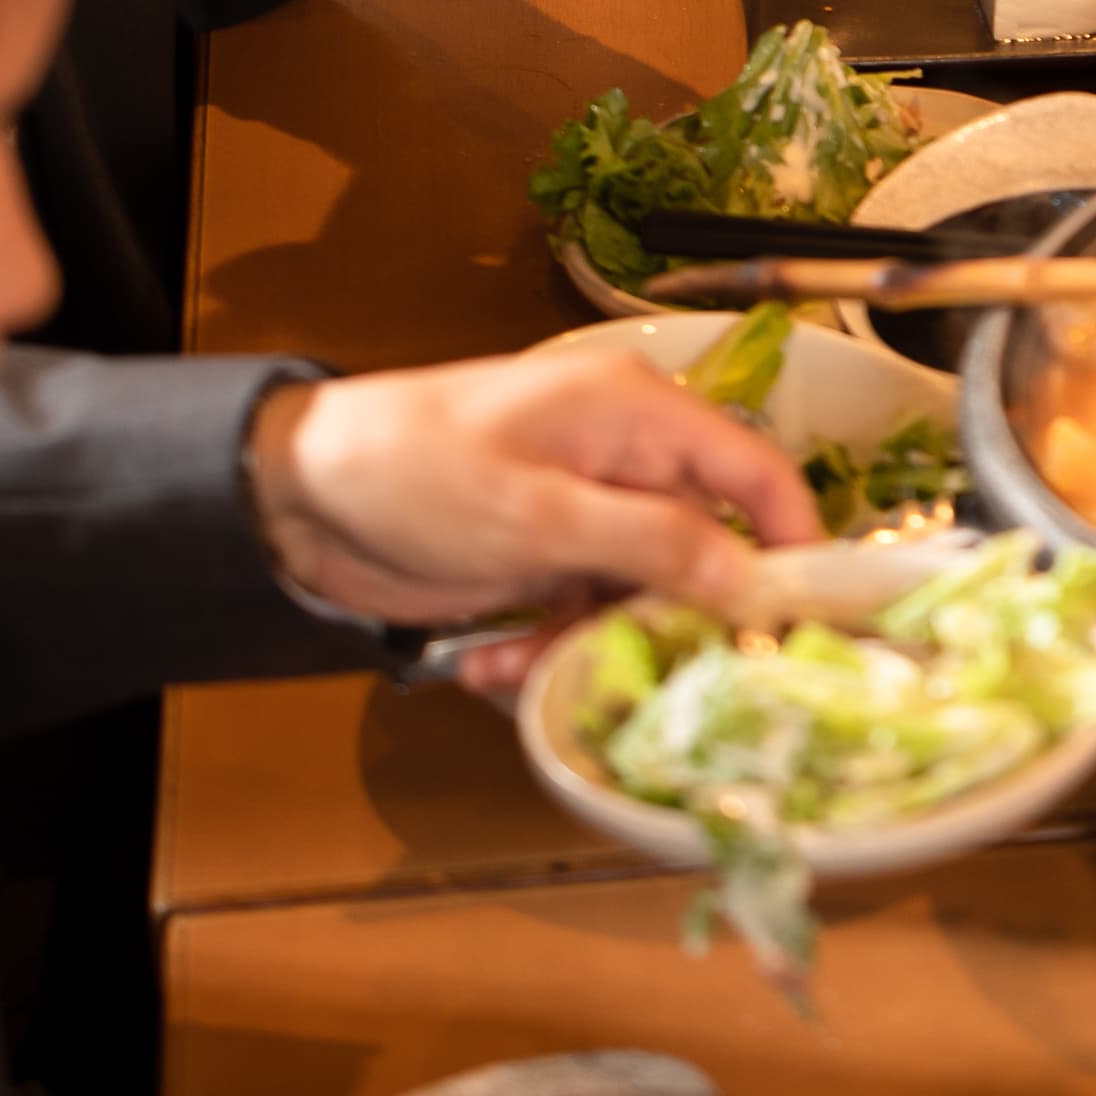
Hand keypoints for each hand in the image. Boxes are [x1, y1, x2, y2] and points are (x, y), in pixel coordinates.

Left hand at [246, 339, 821, 672]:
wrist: (298, 490)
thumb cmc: (418, 469)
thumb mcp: (540, 514)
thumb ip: (650, 543)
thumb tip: (746, 577)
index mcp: (638, 417)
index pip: (753, 472)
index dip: (789, 542)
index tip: (797, 623)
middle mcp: (624, 460)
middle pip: (701, 550)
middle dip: (667, 621)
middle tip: (645, 678)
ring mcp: (583, 510)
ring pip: (637, 597)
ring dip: (591, 647)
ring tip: (523, 671)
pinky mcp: (543, 555)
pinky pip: (579, 613)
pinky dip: (544, 647)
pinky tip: (487, 664)